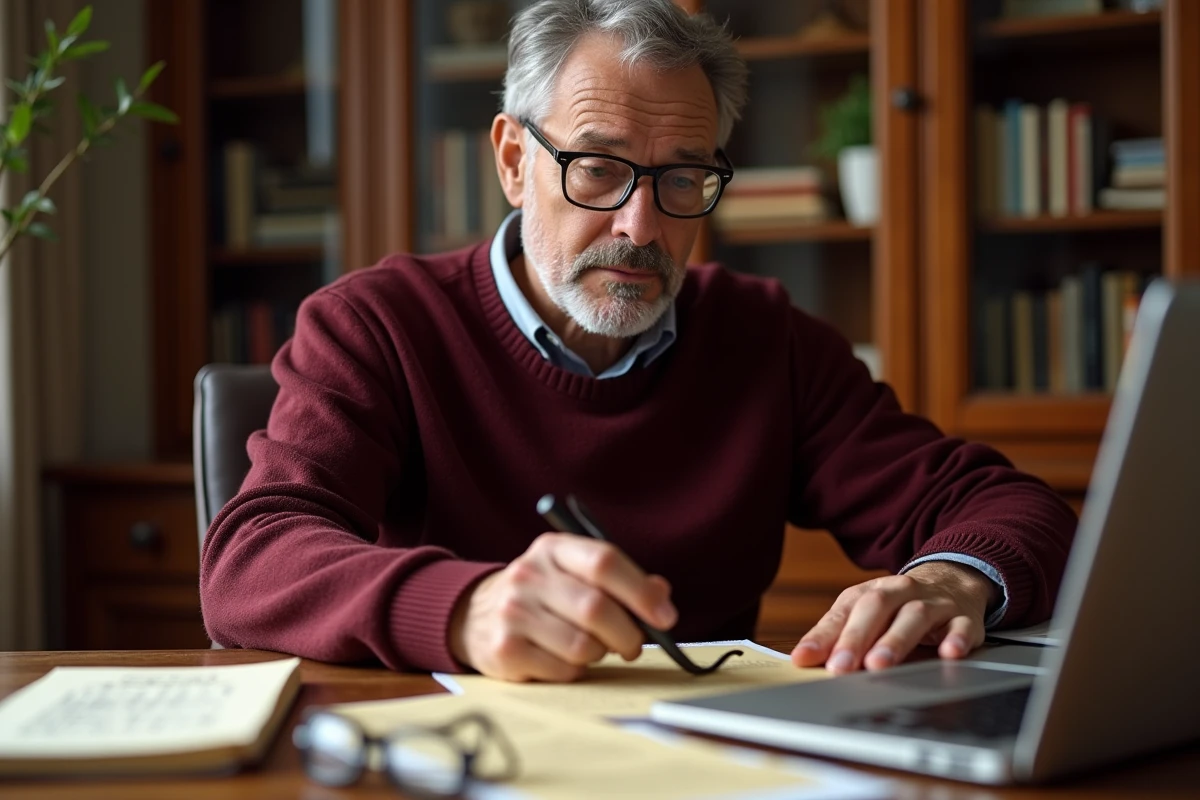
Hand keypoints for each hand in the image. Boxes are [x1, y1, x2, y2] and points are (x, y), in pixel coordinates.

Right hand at [448, 533, 676, 681]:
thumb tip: (661, 596)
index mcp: (553, 548)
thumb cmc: (542, 595)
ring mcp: (513, 613)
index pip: (605, 561)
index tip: (665, 617)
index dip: (641, 592)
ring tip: (589, 646)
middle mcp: (529, 575)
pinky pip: (563, 670)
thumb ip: (620, 580)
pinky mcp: (505, 650)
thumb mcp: (575, 573)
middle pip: (597, 608)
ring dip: (599, 654)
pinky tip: (562, 658)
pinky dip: (575, 671)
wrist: (473, 615)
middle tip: (634, 645)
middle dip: (628, 634)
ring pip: (583, 646)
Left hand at [791, 562, 999, 673]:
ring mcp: (933, 603)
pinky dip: (956, 639)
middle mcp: (900, 593)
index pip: (843, 612)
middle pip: (876, 608)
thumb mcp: (867, 614)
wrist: (952, 579)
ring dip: (896, 640)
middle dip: (856, 638)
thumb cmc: (899, 606)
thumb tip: (804, 658)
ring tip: (879, 665)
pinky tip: (949, 654)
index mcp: (871, 593)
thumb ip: (837, 634)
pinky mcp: (963, 618)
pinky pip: (961, 626)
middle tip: (840, 667)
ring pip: (914, 616)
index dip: (823, 636)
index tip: (805, 658)